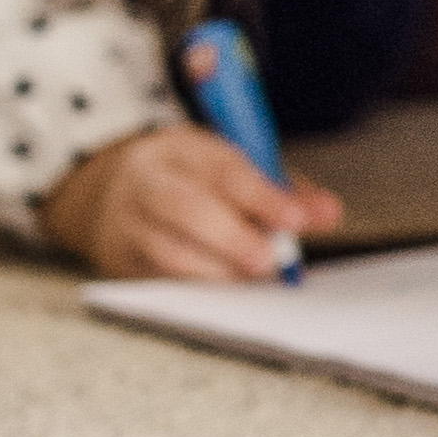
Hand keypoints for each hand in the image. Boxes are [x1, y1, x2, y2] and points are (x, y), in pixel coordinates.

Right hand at [40, 123, 342, 281]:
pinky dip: (196, 287)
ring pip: (168, 251)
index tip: (299, 220)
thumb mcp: (231, 166)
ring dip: (218, 270)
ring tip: (253, 276)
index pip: (225, 171)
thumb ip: (282, 190)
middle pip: (187, 208)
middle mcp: (147, 181)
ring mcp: (126, 221)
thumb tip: (328, 214)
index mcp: (181, 148)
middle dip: (235, 239)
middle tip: (271, 261)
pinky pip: (157, 279)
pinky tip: (224, 288)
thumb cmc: (190, 180)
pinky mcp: (118, 259)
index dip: (264, 198)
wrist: (110, 191)